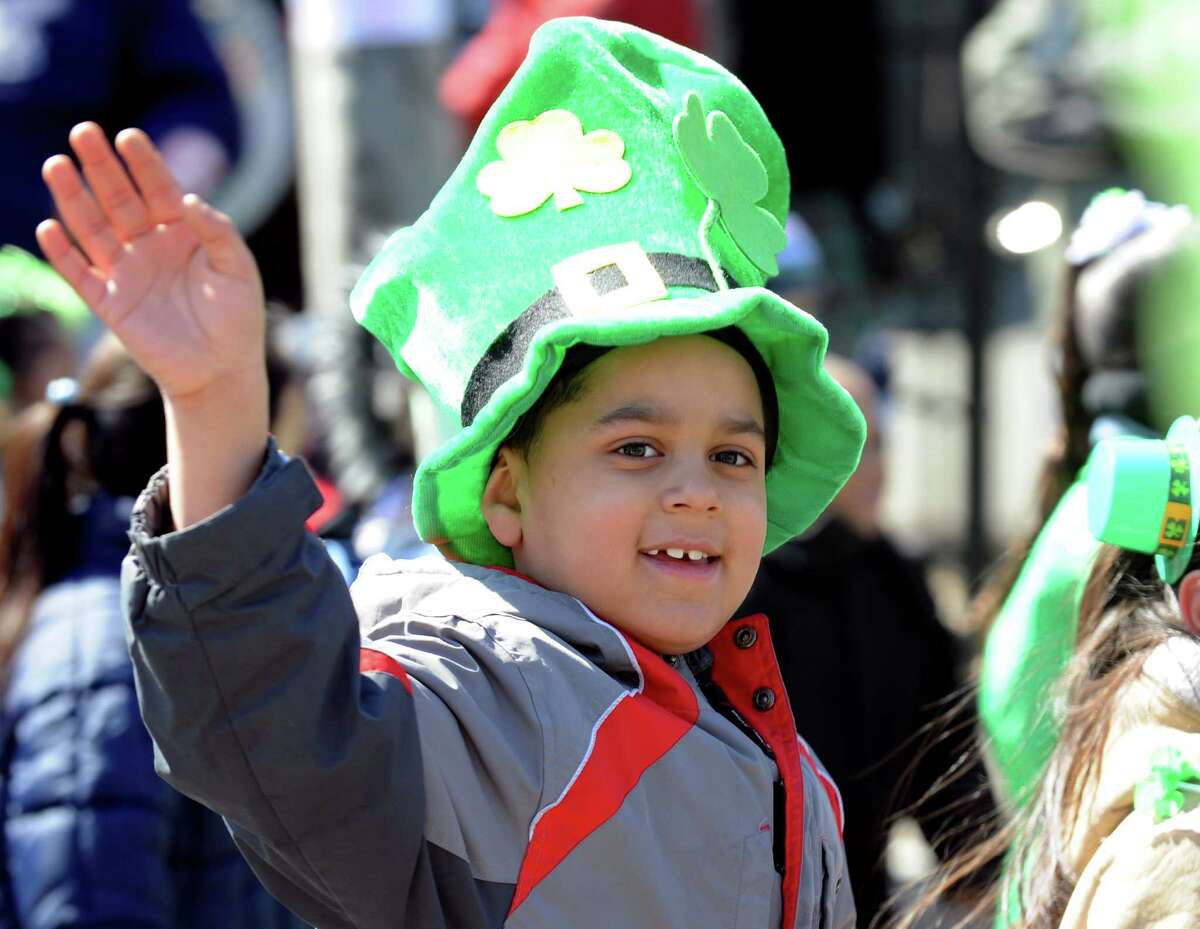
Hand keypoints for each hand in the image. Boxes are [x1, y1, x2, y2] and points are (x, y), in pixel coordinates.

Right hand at [37, 122, 263, 400]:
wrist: (222, 370)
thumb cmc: (237, 318)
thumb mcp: (239, 269)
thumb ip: (219, 232)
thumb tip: (187, 198)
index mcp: (182, 233)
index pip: (158, 188)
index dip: (143, 163)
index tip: (128, 136)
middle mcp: (149, 246)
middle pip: (118, 199)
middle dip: (101, 166)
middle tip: (83, 131)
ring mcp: (127, 272)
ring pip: (93, 228)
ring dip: (73, 198)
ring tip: (56, 165)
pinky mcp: (110, 302)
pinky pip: (79, 273)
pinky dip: (63, 252)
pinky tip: (49, 227)